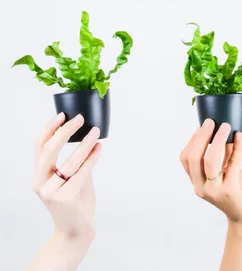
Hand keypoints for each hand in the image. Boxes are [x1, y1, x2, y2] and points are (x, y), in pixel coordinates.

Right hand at [33, 112, 101, 241]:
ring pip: (69, 161)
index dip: (49, 128)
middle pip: (49, 150)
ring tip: (96, 131)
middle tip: (80, 118)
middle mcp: (41, 183)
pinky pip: (82, 172)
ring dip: (85, 143)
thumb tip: (88, 134)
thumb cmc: (74, 201)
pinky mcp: (66, 198)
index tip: (62, 114)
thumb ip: (74, 159)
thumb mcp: (70, 177)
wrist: (75, 231)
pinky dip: (92, 157)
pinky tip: (99, 147)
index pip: (40, 146)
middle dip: (65, 131)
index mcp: (38, 176)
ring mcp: (52, 192)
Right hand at [179, 119, 241, 226]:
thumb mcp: (224, 172)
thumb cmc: (236, 191)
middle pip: (194, 158)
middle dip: (202, 136)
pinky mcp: (231, 191)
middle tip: (211, 122)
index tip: (202, 126)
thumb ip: (222, 154)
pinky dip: (237, 146)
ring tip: (226, 126)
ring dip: (218, 139)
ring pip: (210, 160)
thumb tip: (222, 128)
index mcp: (197, 182)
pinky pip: (233, 163)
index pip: (185, 159)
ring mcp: (215, 191)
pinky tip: (240, 136)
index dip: (193, 140)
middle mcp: (202, 188)